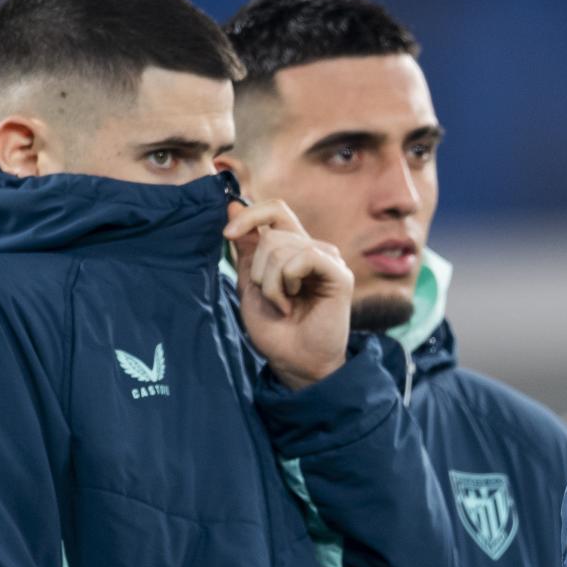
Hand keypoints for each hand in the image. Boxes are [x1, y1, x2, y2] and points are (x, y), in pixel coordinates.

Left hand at [226, 200, 352, 389]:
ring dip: (270, 282)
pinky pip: (304, 257)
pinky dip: (286, 281)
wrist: (294, 362)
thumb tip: (233, 204)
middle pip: (272, 232)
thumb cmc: (275, 330)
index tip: (227, 234)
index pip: (275, 210)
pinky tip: (292, 302)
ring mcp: (328, 261)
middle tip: (268, 297)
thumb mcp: (250, 284)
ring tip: (282, 305)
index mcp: (293, 249)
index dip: (249, 214)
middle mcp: (313, 250)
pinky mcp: (340, 275)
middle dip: (257, 268)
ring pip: (282, 246)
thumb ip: (246, 248)